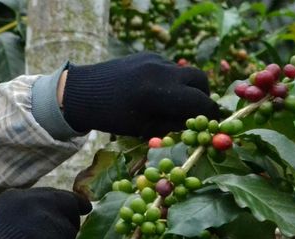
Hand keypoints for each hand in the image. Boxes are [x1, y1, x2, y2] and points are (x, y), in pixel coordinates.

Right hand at [0, 188, 90, 238]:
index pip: (54, 195)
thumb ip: (22, 214)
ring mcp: (48, 221)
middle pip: (69, 209)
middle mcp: (35, 202)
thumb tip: (48, 217)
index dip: (71, 203)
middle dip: (67, 225)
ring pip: (69, 233)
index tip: (85, 207)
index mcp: (17, 196)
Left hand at [60, 52, 223, 137]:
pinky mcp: (148, 54)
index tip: (212, 121)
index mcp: (159, 94)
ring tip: (172, 104)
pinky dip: (170, 81)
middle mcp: (161, 72)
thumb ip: (172, 125)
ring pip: (184, 73)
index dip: (209, 113)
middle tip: (197, 110)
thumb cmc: (112, 118)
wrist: (82, 92)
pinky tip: (154, 92)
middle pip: (200, 79)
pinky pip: (169, 68)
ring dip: (185, 88)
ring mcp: (155, 59)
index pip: (199, 101)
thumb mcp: (143, 128)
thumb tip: (197, 125)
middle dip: (203, 95)